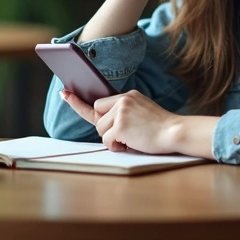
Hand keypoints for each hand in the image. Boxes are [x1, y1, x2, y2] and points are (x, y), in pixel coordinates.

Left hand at [61, 89, 180, 154]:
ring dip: (113, 140)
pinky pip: (107, 140)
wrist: (175, 132)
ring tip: (132, 139)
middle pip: (97, 117)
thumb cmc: (160, 127)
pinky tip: (132, 143)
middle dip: (106, 129)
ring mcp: (120, 112)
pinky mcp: (120, 125)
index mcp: (128, 95)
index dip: (79, 102)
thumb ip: (124, 111)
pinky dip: (117, 146)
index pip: (99, 101)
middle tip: (124, 135)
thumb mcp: (142, 110)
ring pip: (100, 130)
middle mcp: (122, 100)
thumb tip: (104, 122)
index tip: (65, 94)